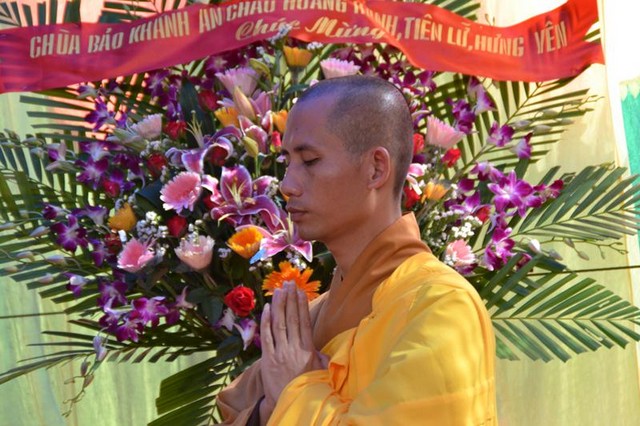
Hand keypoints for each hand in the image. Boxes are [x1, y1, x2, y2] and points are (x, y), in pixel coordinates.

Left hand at [259, 282, 326, 416]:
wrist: (288, 403)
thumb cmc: (306, 386)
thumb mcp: (319, 370)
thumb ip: (321, 356)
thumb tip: (324, 346)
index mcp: (307, 349)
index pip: (304, 321)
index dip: (301, 305)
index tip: (300, 291)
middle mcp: (293, 348)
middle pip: (291, 318)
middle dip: (290, 299)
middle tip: (289, 283)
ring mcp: (279, 352)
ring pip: (279, 323)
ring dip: (279, 305)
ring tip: (279, 290)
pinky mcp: (267, 358)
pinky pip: (266, 336)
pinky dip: (266, 321)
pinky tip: (266, 308)